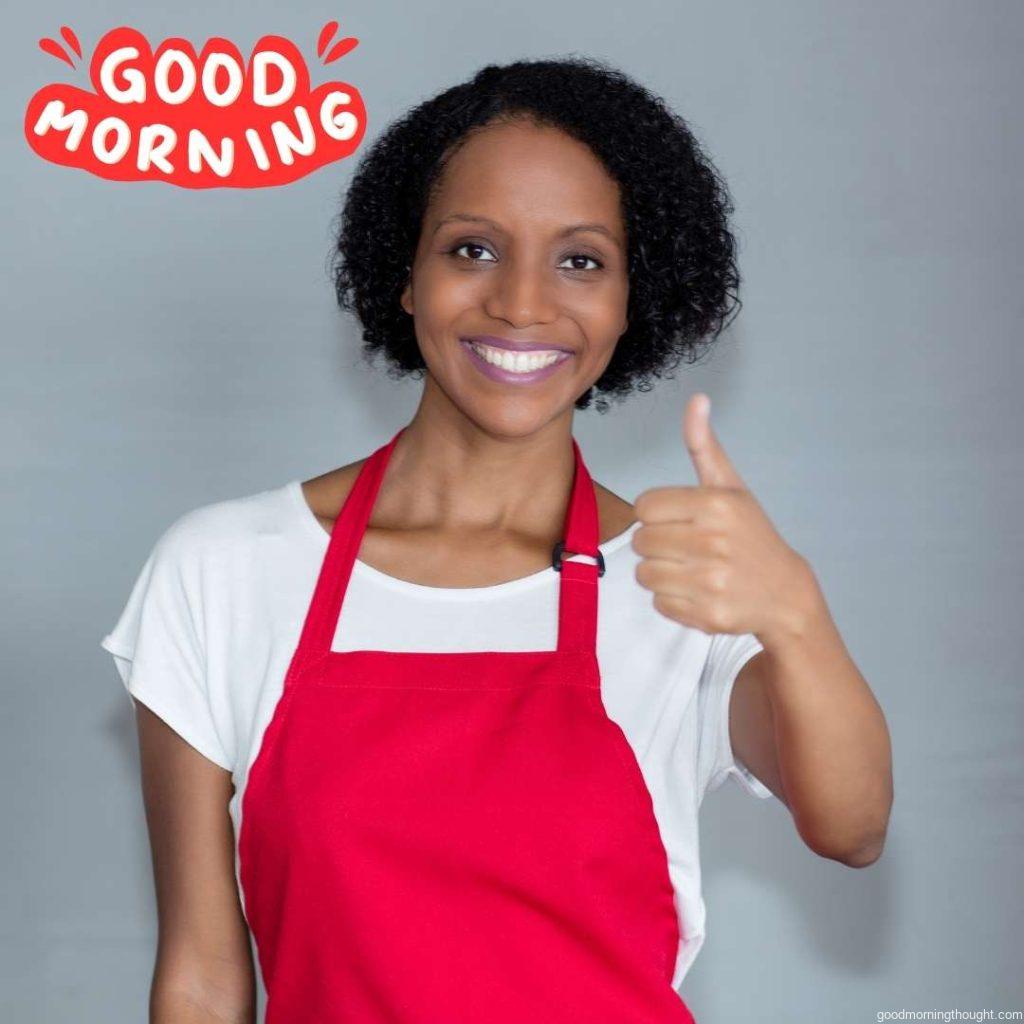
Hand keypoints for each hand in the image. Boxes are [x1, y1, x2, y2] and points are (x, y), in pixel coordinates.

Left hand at [632, 392, 820, 644]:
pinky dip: (672, 600)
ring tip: (691, 569)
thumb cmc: (750, 534)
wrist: (784, 592)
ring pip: (644, 574)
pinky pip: (659, 603)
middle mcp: (713, 542)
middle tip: (686, 547)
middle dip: (657, 544)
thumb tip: (697, 400)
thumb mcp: (731, 487)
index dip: (656, 514)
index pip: (644, 506)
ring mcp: (711, 581)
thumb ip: (704, 447)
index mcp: (715, 505)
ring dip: (660, 573)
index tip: (680, 520)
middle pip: (640, 541)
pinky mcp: (707, 614)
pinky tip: (698, 591)